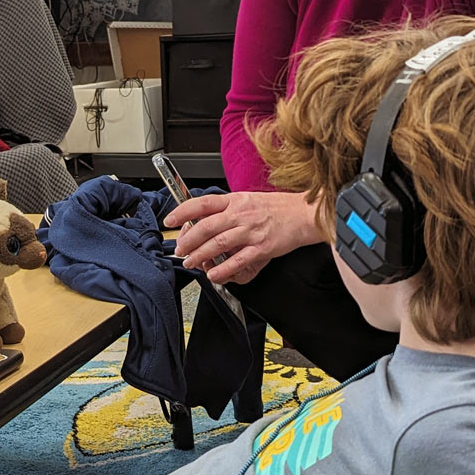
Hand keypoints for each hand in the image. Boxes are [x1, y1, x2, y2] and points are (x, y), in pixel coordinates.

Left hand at [164, 190, 323, 284]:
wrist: (303, 214)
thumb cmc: (276, 209)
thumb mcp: (247, 201)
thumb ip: (226, 210)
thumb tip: (202, 221)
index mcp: (235, 200)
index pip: (202, 203)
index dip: (183, 212)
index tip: (170, 220)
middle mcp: (241, 214)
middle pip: (206, 226)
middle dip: (188, 240)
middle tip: (180, 250)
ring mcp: (251, 231)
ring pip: (218, 244)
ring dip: (200, 255)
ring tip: (191, 262)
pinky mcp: (262, 247)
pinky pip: (238, 261)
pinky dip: (223, 269)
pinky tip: (214, 274)